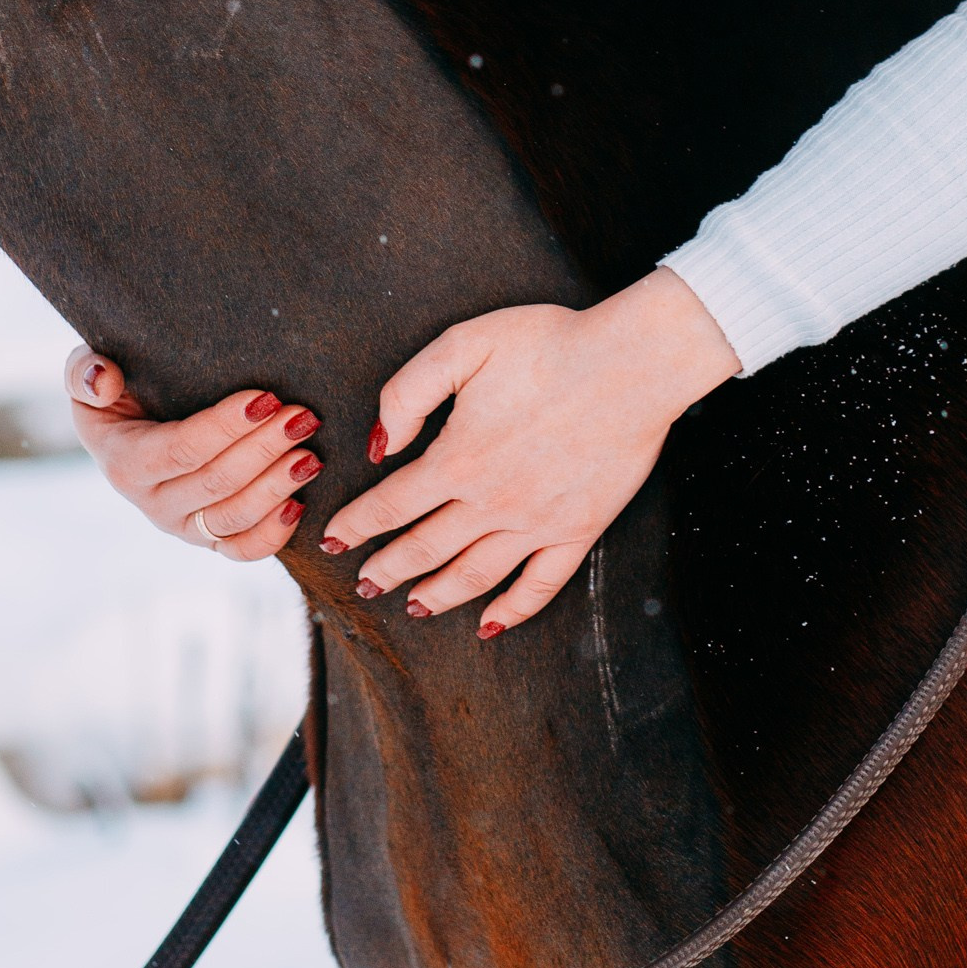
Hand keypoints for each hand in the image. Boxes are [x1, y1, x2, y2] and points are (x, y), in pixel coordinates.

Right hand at [65, 344, 322, 559]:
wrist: (135, 424)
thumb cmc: (120, 390)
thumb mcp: (88, 374)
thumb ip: (84, 373)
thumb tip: (104, 381)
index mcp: (124, 462)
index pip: (181, 449)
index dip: (225, 427)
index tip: (266, 397)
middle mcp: (152, 503)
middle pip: (216, 482)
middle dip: (265, 449)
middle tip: (303, 417)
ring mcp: (182, 525)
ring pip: (233, 517)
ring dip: (277, 487)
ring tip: (311, 456)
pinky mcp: (209, 538)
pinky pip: (240, 550)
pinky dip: (272, 536)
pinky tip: (299, 505)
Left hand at [319, 267, 740, 637]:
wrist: (633, 363)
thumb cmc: (551, 344)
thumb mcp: (464, 345)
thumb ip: (409, 391)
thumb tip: (381, 444)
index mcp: (457, 458)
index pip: (390, 504)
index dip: (355, 525)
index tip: (333, 540)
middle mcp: (491, 503)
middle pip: (424, 548)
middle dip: (386, 569)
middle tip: (365, 584)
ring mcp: (536, 523)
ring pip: (473, 575)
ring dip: (436, 595)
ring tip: (413, 607)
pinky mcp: (578, 530)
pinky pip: (539, 585)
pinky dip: (512, 611)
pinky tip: (490, 624)